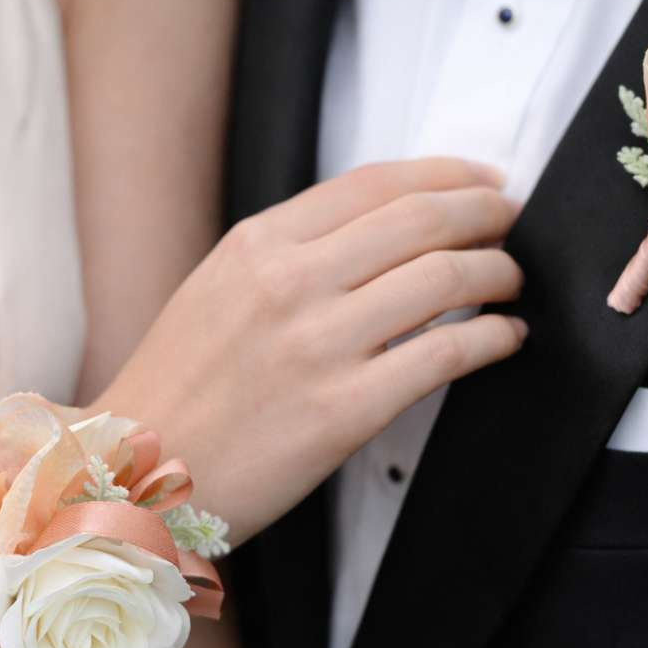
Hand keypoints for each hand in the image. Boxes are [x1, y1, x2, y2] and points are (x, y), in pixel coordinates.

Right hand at [96, 159, 525, 542]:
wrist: (135, 473)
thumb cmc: (178, 386)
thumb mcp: (218, 287)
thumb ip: (291, 252)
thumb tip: (384, 230)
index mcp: (258, 243)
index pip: (376, 184)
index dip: (446, 174)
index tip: (482, 179)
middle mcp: (290, 282)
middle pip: (421, 220)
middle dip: (487, 210)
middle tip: (512, 220)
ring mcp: (318, 345)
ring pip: (444, 278)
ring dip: (498, 271)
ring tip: (511, 280)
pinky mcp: (344, 411)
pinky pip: (446, 354)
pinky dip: (493, 338)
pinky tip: (505, 337)